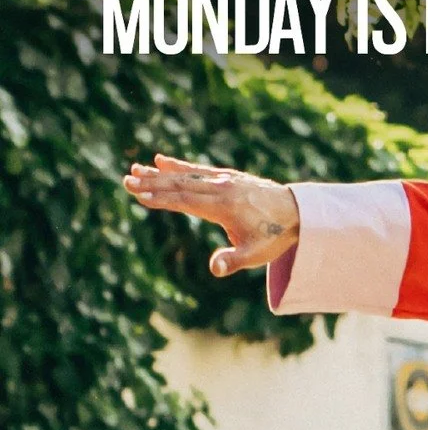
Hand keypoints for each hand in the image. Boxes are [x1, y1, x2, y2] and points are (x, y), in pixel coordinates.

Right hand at [124, 154, 299, 277]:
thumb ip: (233, 261)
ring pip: (187, 175)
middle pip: (181, 185)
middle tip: (126, 180)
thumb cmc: (274, 236)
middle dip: (153, 183)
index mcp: (223, 206)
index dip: (161, 199)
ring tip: (136, 168)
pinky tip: (161, 160)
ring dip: (161, 173)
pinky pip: (200, 170)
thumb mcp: (256, 254)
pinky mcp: (228, 176)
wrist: (297, 212)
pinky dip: (180, 166)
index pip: (186, 201)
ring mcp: (224, 180)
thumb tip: (215, 269)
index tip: (139, 195)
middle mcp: (221, 188)